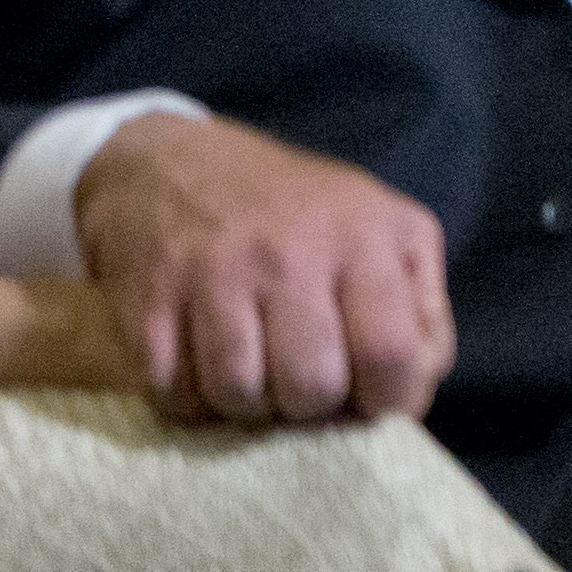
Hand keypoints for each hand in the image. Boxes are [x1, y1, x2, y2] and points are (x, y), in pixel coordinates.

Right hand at [72, 113, 452, 423]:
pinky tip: (201, 371)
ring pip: (239, 394)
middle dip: (311, 406)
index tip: (368, 397)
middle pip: (312, 386)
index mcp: (365, 239)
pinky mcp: (148, 297)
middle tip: (300, 381)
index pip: (391, 354)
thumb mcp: (389, 232)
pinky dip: (189, 400)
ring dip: (247, 405)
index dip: (385, 398)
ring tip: (253, 376)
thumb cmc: (299, 214)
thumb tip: (413, 391)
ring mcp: (213, 274)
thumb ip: (422, 311)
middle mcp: (290, 253)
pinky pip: (172, 390)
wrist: (170, 165)